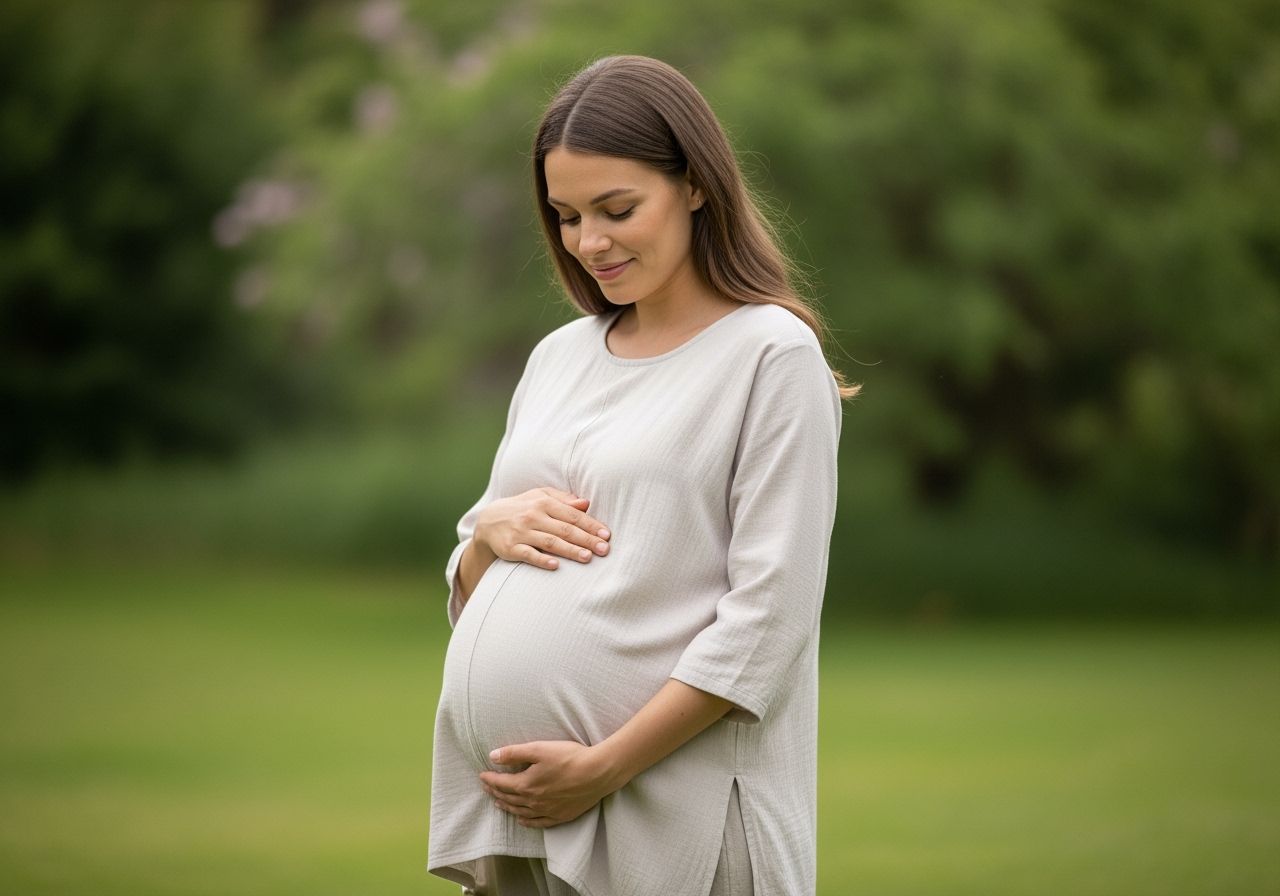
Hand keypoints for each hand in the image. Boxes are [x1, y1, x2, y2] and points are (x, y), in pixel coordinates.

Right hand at [475, 487, 610, 570]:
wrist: (488, 521)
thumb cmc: (523, 508)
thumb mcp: (540, 497)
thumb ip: (563, 500)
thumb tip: (586, 503)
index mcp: (544, 503)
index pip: (572, 515)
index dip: (591, 525)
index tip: (606, 535)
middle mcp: (533, 516)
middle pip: (565, 529)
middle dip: (586, 540)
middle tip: (604, 549)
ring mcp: (521, 532)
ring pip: (550, 542)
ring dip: (570, 550)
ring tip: (587, 557)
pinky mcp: (511, 548)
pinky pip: (528, 555)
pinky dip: (541, 560)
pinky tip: (555, 565)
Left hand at [479, 740, 622, 828]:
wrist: (597, 773)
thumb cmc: (569, 758)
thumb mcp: (539, 749)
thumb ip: (514, 753)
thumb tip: (492, 756)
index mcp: (526, 785)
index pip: (501, 783)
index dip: (490, 779)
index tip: (482, 775)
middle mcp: (533, 801)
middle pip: (509, 798)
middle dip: (495, 792)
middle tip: (487, 788)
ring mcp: (547, 811)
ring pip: (521, 811)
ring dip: (507, 807)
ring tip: (499, 803)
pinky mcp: (560, 816)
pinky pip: (538, 822)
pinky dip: (526, 821)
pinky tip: (522, 819)